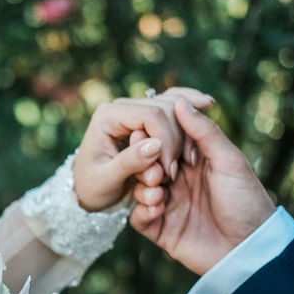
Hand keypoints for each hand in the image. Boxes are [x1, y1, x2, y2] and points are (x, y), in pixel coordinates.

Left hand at [73, 87, 213, 211]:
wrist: (86, 189)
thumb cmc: (92, 187)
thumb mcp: (106, 181)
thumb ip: (128, 163)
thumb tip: (155, 144)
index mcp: (108, 116)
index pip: (151, 115)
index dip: (167, 141)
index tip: (167, 173)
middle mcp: (122, 107)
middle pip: (166, 108)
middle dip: (176, 141)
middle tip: (172, 174)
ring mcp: (135, 109)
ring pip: (173, 105)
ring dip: (186, 132)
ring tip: (187, 161)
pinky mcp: (145, 117)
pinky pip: (173, 105)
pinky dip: (190, 105)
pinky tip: (207, 104)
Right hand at [130, 97, 275, 275]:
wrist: (250, 250)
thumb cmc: (247, 201)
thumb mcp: (229, 161)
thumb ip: (204, 132)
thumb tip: (179, 102)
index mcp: (194, 159)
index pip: (165, 138)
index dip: (157, 135)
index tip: (154, 135)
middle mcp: (177, 179)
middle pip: (146, 162)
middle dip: (145, 160)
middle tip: (157, 167)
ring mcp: (168, 204)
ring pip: (138, 187)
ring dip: (142, 185)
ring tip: (158, 189)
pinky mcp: (161, 229)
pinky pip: (138, 216)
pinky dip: (142, 210)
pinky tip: (158, 208)